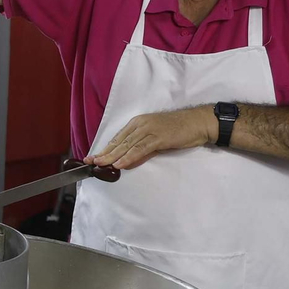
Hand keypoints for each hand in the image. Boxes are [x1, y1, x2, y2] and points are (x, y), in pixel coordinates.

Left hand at [87, 106, 216, 168]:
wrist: (198, 123)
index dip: (105, 148)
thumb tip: (127, 160)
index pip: (118, 138)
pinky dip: (129, 157)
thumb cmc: (179, 130)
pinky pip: (140, 149)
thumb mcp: (156, 138)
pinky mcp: (158, 137)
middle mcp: (140, 124)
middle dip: (104, 153)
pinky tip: (120, 164)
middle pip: (119, 141)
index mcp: (138, 123)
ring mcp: (149, 130)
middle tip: (90, 162)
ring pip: (127, 145)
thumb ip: (142, 148)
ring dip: (113, 156)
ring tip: (101, 165)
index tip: (93, 157)